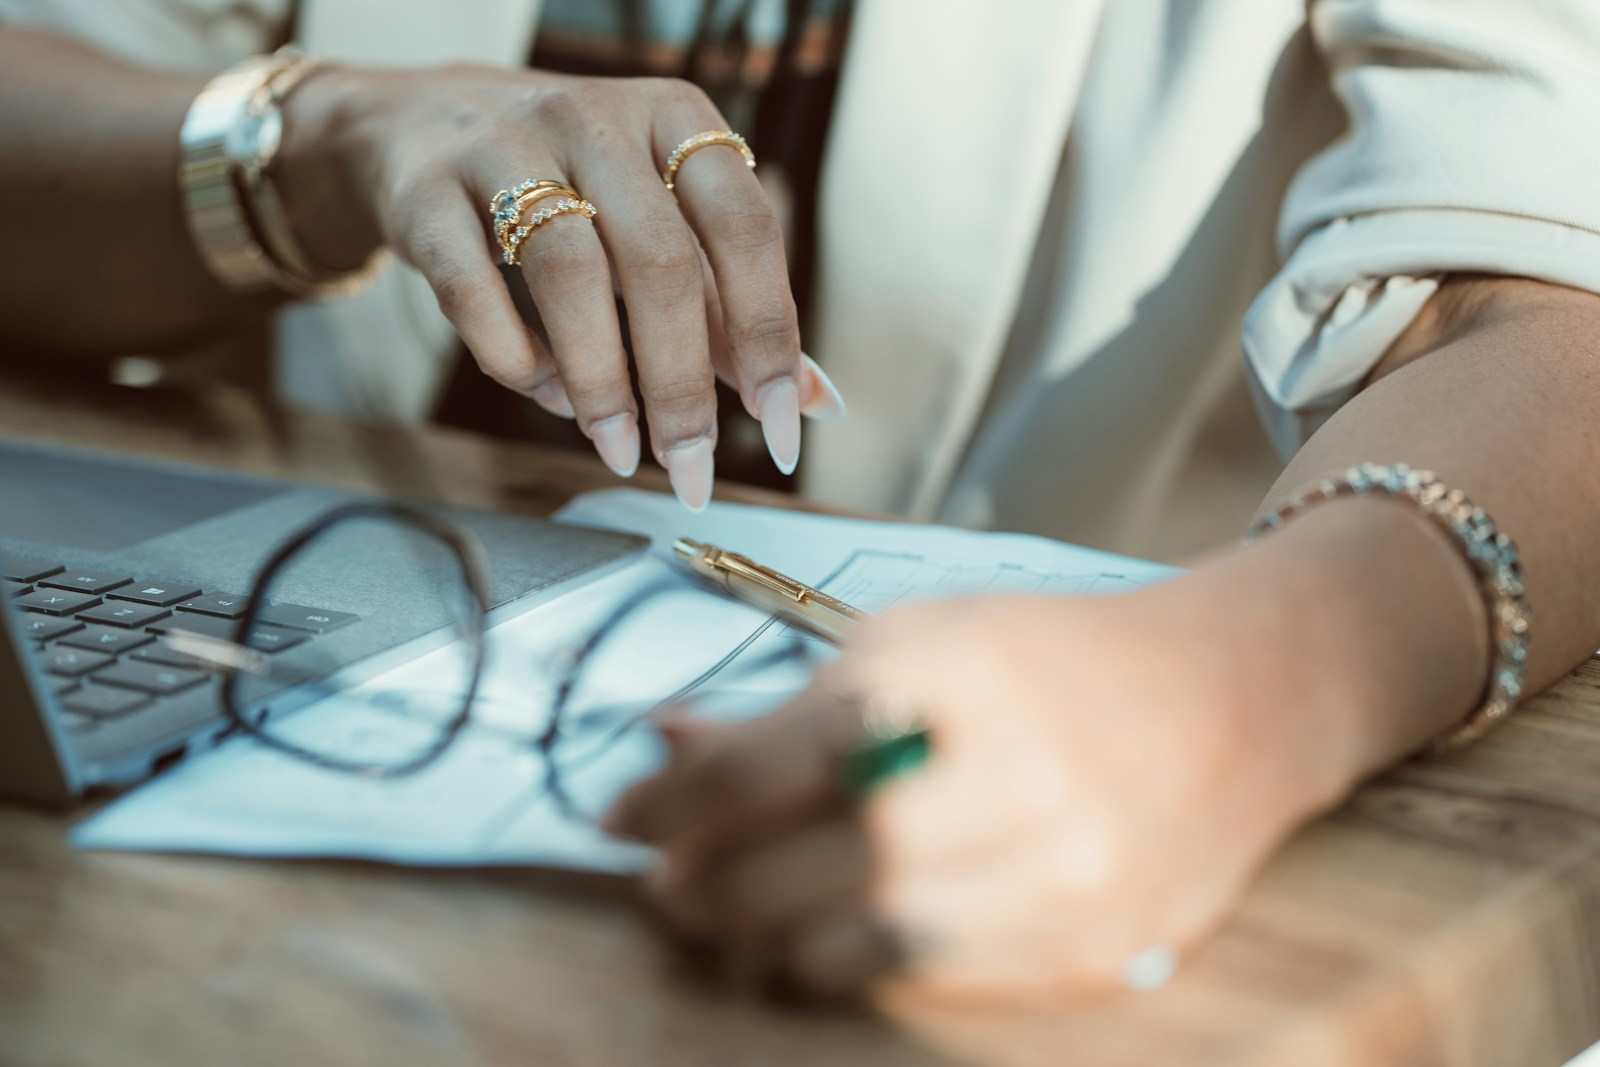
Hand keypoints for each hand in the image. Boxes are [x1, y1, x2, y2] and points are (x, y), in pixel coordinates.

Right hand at [278, 65, 845, 508]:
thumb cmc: (573, 189)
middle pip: (659, 263)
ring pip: (569, 273)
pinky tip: (547, 395)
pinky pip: (475, 288)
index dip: (770, 335)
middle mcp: (595, 118)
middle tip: (690, 466)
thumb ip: (734, 308)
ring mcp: (503, 145)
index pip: (746, 229)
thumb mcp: (663, 220)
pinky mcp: (426, 191)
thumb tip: (818, 404)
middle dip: (682, 386)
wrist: (421, 128)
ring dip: (602, 383)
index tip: (779, 428)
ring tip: (618, 447)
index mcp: (676, 120)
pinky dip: (517, 359)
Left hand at [605, 579, 1359, 1001]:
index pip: (766, 761)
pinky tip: (820, 942)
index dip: (671, 803)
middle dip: (707, 883)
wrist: (1236, 700)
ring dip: (768, 940)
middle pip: (803, 864)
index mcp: (952, 673)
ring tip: (734, 918)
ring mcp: (1063, 874)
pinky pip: (932, 982)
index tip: (622, 819)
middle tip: (667, 883)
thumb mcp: (925, 636)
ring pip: (860, 944)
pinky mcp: (1095, 948)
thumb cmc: (1059, 658)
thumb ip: (794, 703)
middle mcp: (1014, 775)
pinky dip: (853, 969)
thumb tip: (670, 746)